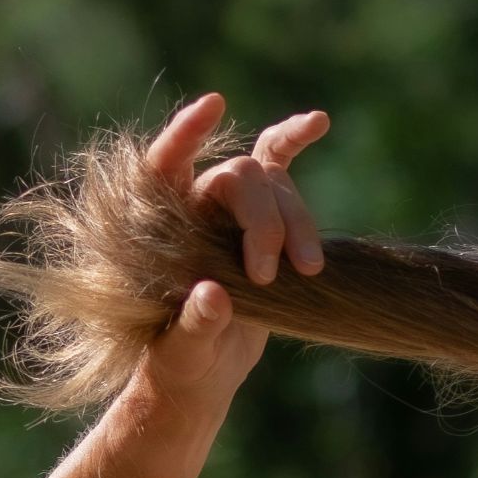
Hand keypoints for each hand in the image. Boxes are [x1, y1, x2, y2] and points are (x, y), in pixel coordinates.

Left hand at [131, 93, 328, 413]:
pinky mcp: (264, 218)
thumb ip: (193, 324)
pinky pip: (278, 166)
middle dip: (263, 222)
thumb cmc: (180, 360)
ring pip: (274, 187)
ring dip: (297, 222)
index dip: (185, 134)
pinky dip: (295, 142)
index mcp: (158, 227)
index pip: (162, 165)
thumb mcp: (181, 352)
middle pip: (238, 180)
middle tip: (269, 274)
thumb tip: (213, 294)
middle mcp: (194, 206)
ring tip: (309, 271)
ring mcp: (230, 209)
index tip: (214, 107)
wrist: (206, 370)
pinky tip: (319, 121)